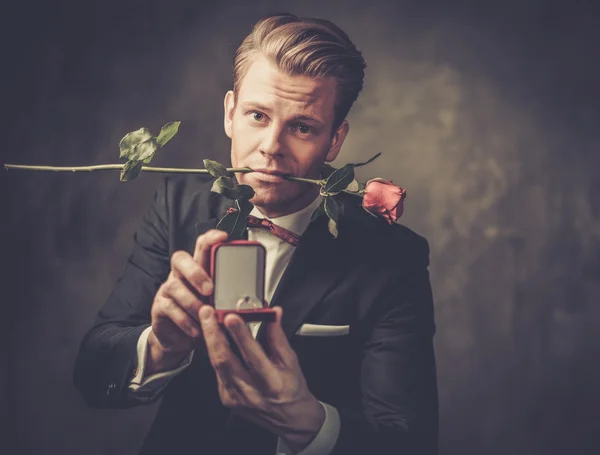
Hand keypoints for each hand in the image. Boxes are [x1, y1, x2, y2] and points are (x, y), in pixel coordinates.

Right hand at [147, 229, 227, 374]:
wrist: (182, 341)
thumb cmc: (205, 319)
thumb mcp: (221, 307)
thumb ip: (235, 301)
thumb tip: (262, 304)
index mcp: (199, 270)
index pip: (202, 246)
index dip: (211, 238)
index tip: (224, 237)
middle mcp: (181, 275)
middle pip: (181, 259)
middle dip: (196, 272)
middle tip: (210, 290)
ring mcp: (168, 290)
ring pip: (174, 285)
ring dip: (192, 302)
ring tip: (205, 315)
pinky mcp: (159, 307)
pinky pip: (168, 308)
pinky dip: (184, 320)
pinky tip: (196, 330)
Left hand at [199, 305, 324, 452]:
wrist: (290, 419)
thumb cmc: (292, 389)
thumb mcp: (291, 362)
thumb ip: (278, 337)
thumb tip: (273, 313)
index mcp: (271, 382)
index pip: (252, 355)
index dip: (240, 335)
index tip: (232, 317)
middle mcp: (250, 393)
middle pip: (224, 360)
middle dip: (213, 334)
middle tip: (207, 313)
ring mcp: (234, 398)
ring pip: (216, 364)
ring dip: (209, 340)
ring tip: (206, 319)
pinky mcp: (226, 398)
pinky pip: (216, 371)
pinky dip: (214, 352)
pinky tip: (212, 337)